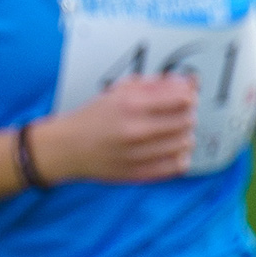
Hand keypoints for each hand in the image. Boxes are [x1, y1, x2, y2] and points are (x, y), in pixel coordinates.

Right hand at [34, 74, 199, 184]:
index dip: (188, 96)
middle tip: (178, 114)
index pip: (182, 98)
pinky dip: (180, 157)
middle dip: (187, 115)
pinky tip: (170, 150)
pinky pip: (178, 166)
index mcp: (131, 105)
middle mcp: (135, 130)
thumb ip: (155, 85)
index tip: (185, 97)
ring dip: (184, 136)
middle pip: (187, 120)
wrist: (67, 148)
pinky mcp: (139, 173)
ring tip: (172, 133)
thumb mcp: (119, 91)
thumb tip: (187, 82)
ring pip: (185, 143)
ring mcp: (138, 154)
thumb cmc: (92, 119)